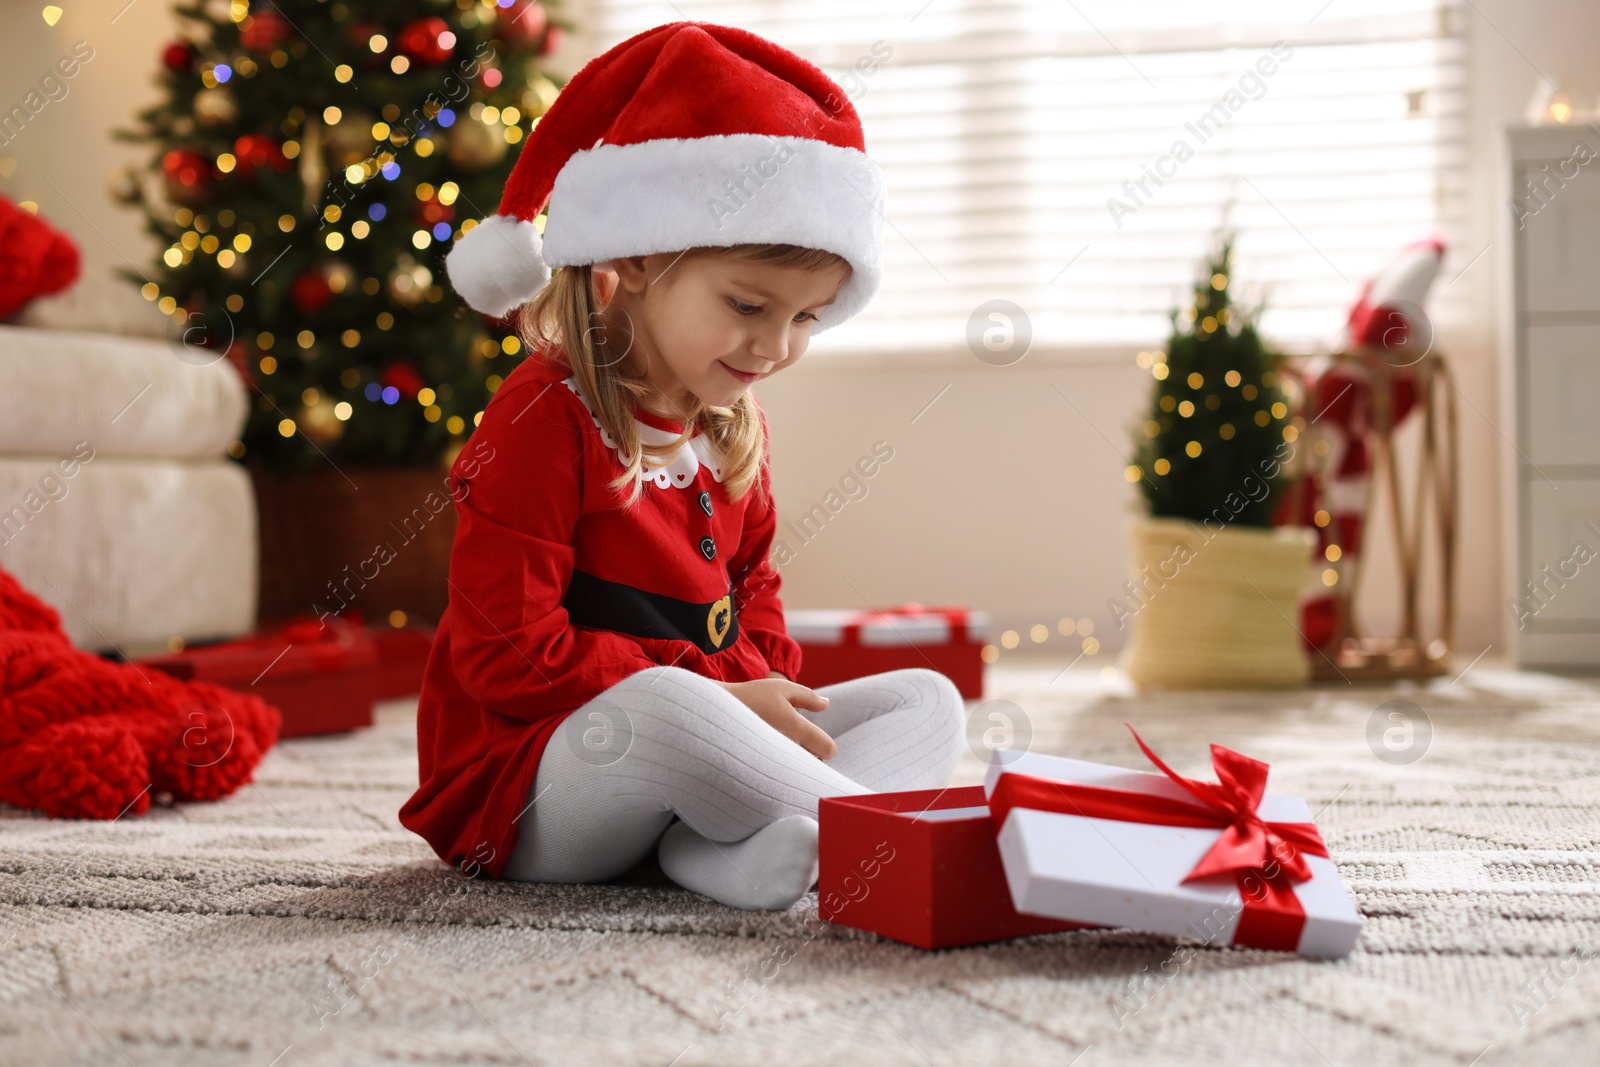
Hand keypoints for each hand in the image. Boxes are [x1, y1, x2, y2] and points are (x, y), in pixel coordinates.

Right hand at [717, 677, 836, 760]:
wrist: (715, 712)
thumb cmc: (750, 696)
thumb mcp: (781, 688)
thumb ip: (807, 696)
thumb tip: (825, 704)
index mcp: (797, 728)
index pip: (828, 750)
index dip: (826, 744)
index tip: (814, 737)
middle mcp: (787, 747)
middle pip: (814, 763)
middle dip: (809, 753)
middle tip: (792, 740)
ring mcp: (773, 760)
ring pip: (796, 769)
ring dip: (793, 760)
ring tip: (778, 746)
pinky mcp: (760, 768)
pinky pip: (779, 775)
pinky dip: (778, 768)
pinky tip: (766, 755)